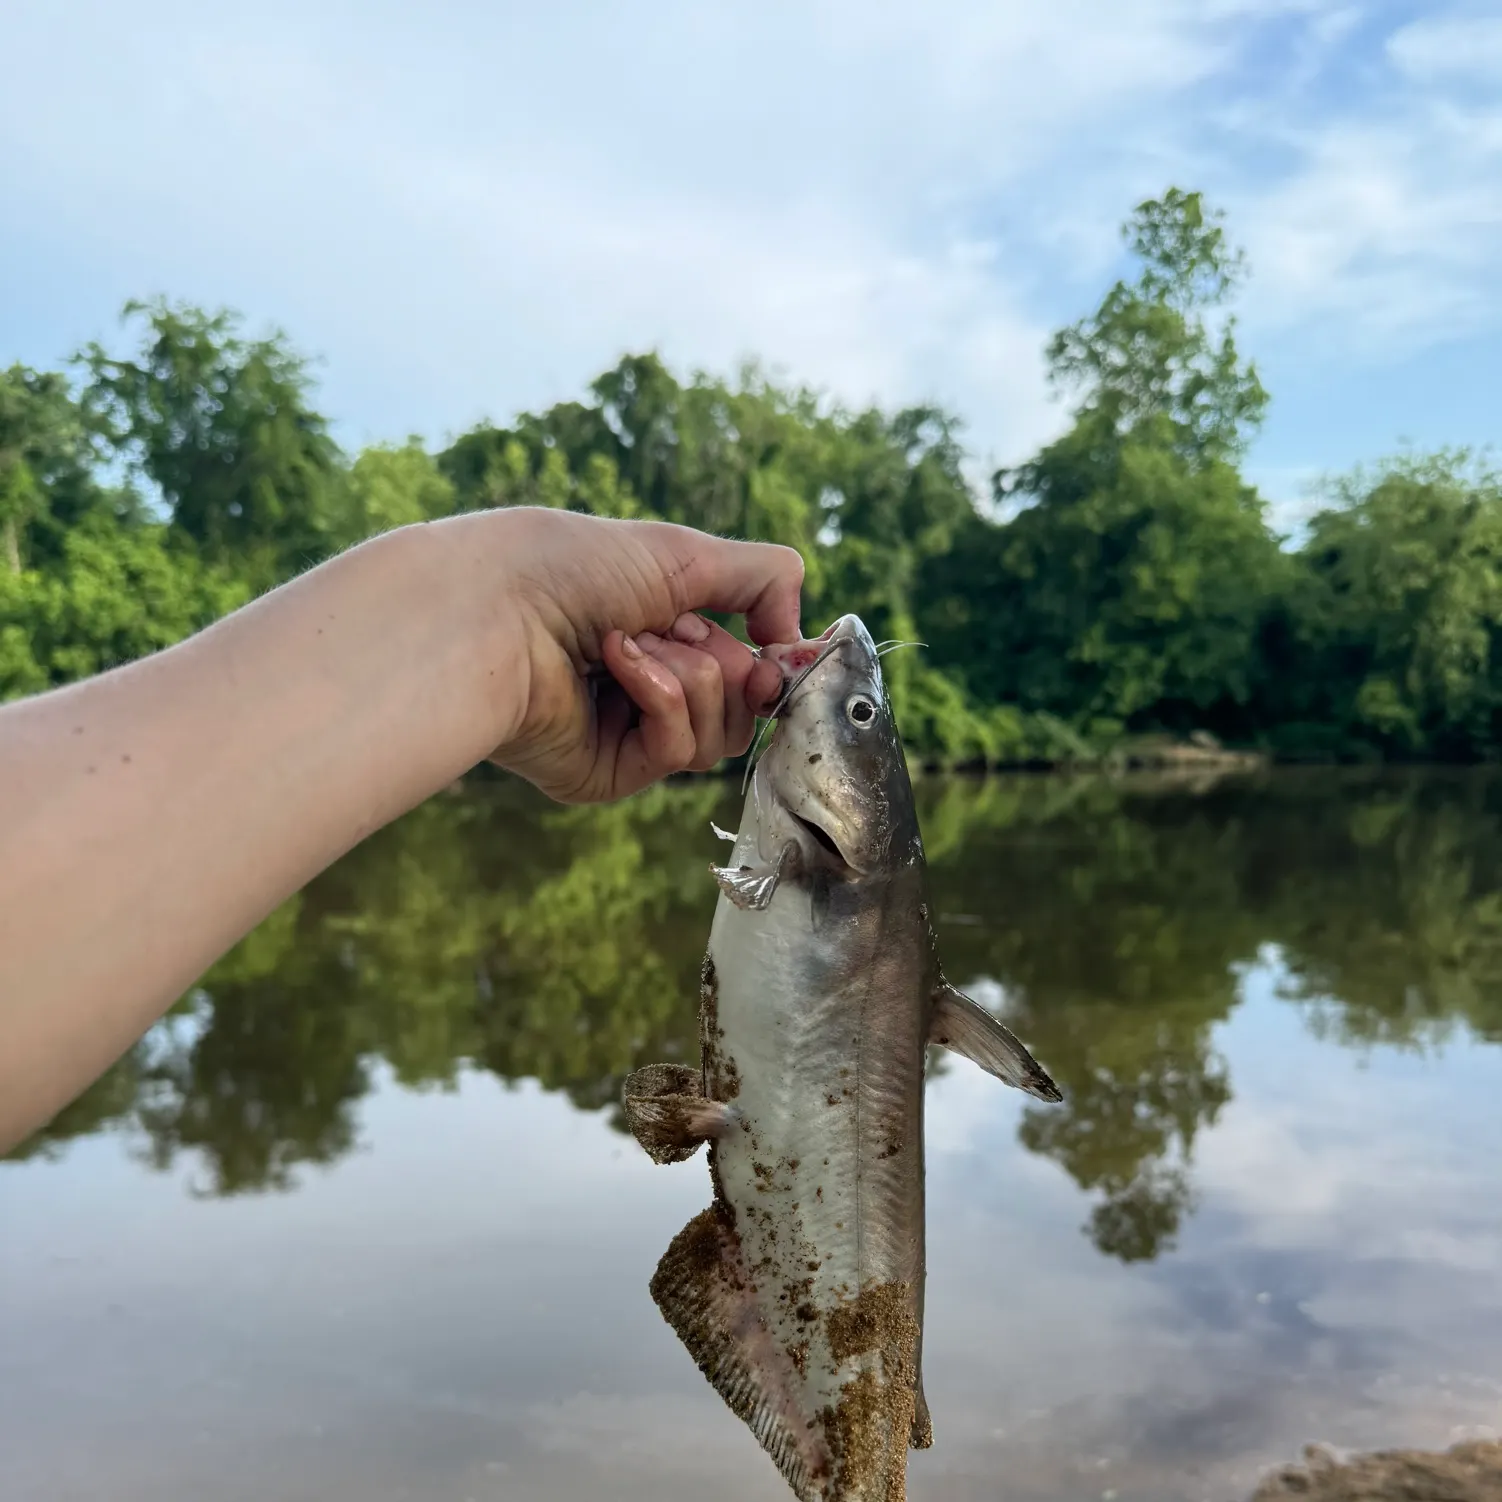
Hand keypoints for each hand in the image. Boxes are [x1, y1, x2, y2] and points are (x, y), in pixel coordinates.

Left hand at [457, 508, 802, 802]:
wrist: (499, 607)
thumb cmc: (576, 568)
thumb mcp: (688, 553)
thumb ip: (764, 579)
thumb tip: (799, 637)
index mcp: (657, 638)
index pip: (742, 671)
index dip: (768, 666)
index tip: (784, 651)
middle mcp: (642, 691)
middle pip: (741, 711)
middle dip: (724, 664)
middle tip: (678, 629)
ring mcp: (623, 738)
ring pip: (718, 737)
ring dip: (690, 677)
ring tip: (631, 641)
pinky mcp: (604, 776)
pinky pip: (677, 753)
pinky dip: (662, 699)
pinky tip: (618, 663)